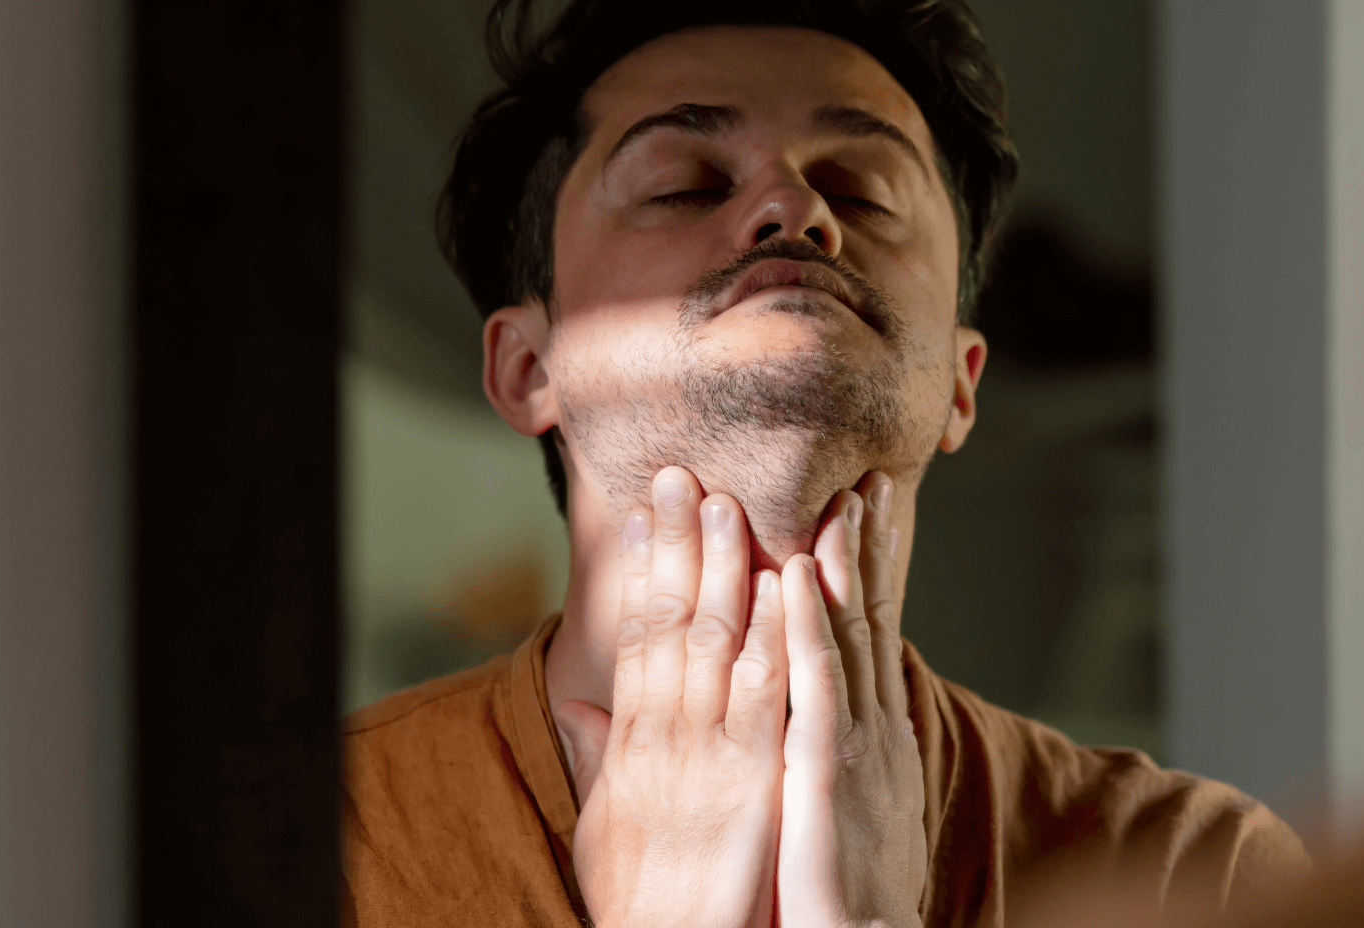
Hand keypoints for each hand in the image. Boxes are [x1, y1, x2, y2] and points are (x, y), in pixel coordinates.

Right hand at [554, 467, 787, 927]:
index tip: (645, 511)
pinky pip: (769, 694)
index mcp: (634, 743)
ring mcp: (712, 756)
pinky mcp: (758, 780)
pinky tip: (785, 584)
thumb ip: (598, 754)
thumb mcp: (603, 824)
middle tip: (685, 477)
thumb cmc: (646, 900)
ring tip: (732, 503)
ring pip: (718, 642)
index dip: (642, 570)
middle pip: (672, 621)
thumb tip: (579, 701)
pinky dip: (774, 633)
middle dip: (680, 545)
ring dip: (727, 568)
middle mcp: (667, 739)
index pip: (638, 636)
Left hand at [779, 472, 928, 927]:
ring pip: (847, 637)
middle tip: (868, 480)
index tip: (864, 510)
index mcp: (870, 734)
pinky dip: (804, 628)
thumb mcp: (845, 809)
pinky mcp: (825, 773)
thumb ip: (834, 753)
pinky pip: (813, 687)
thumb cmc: (842, 893)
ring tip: (840, 501)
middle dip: (868, 547)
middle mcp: (871, 728)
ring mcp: (852, 746)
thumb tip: (845, 719)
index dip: (868, 569)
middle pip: (868, 619)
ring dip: (841, 565)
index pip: (868, 633)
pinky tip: (795, 580)